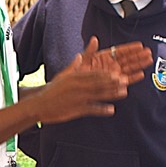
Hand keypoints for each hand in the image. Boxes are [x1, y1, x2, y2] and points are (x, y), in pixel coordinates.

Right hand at [32, 39, 147, 126]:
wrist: (40, 103)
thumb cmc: (53, 89)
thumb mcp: (63, 75)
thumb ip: (74, 66)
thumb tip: (80, 56)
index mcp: (76, 77)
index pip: (94, 74)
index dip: (107, 73)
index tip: (117, 72)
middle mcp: (78, 86)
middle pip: (98, 83)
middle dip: (112, 82)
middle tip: (125, 80)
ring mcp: (78, 98)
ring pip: (98, 95)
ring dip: (111, 93)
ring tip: (124, 92)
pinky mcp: (76, 109)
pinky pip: (92, 109)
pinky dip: (102, 109)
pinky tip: (112, 109)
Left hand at [63, 36, 151, 79]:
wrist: (73, 90)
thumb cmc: (75, 75)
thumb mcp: (82, 61)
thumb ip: (89, 51)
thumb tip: (94, 39)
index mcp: (104, 58)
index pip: (119, 51)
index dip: (130, 48)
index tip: (139, 45)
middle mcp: (110, 66)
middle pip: (127, 59)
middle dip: (138, 56)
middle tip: (148, 52)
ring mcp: (113, 75)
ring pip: (128, 69)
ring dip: (139, 65)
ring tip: (148, 60)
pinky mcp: (113, 85)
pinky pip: (124, 81)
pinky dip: (132, 78)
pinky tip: (140, 75)